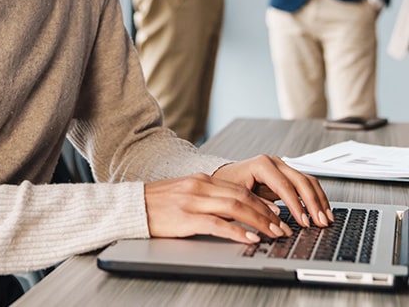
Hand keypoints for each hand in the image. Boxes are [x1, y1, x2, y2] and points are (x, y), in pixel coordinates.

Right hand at [144, 157, 331, 244]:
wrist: (133, 206)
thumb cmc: (159, 204)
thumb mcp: (187, 195)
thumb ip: (209, 198)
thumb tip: (235, 211)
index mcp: (203, 180)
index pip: (240, 189)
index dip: (262, 202)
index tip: (278, 214)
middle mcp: (201, 186)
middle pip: (242, 196)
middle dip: (267, 213)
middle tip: (283, 226)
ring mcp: (194, 200)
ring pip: (235, 207)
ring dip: (259, 221)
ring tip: (274, 233)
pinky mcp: (186, 217)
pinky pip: (217, 223)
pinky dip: (236, 230)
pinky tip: (249, 238)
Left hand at [212, 155, 332, 230]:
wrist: (224, 176)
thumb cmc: (228, 185)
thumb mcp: (239, 196)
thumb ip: (258, 205)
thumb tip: (278, 217)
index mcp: (262, 165)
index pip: (284, 185)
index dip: (296, 205)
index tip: (304, 222)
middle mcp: (274, 163)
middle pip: (301, 181)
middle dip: (313, 203)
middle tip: (320, 222)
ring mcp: (282, 167)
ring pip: (308, 180)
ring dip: (319, 200)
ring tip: (326, 219)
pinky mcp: (287, 175)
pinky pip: (306, 184)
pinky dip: (316, 197)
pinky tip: (322, 211)